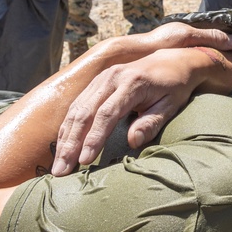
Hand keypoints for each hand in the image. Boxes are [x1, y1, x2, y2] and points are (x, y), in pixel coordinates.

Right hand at [52, 24, 231, 171]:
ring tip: (58, 165)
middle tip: (61, 171)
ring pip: (76, 110)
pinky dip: (68, 127)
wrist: (172, 61)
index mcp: (131, 83)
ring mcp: (101, 78)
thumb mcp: (170, 106)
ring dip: (65, 139)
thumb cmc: (173, 87)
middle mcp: (111, 77)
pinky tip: (62, 146)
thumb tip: (132, 142)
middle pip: (85, 112)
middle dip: (71, 144)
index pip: (107, 114)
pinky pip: (77, 105)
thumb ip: (151, 123)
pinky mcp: (96, 82)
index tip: (85, 161)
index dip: (94, 138)